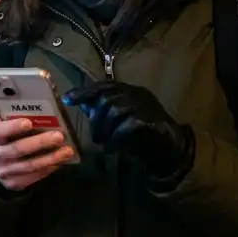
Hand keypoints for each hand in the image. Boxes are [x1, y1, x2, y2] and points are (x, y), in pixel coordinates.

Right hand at [0, 117, 73, 191]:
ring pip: (29, 166)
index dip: (14, 127)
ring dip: (50, 158)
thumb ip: (14, 119)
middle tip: (59, 136)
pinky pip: (33, 177)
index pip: (0, 131)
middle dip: (40, 142)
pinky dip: (48, 169)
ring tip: (67, 151)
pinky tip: (60, 161)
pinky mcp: (13, 183)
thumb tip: (38, 108)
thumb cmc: (4, 139)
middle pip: (18, 149)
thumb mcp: (4, 127)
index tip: (29, 123)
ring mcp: (4, 172)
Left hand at [62, 81, 194, 181]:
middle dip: (96, 120)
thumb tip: (83, 104)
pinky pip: (126, 127)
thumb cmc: (142, 135)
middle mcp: (138, 94)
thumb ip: (104, 111)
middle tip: (95, 137)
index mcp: (130, 91)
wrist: (170, 150)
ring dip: (104, 130)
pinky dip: (114, 140)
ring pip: (115, 111)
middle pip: (107, 99)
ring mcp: (146, 106)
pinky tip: (111, 149)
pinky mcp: (150, 122)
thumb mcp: (120, 120)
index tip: (67, 100)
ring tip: (103, 144)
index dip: (84, 91)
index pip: (104, 85)